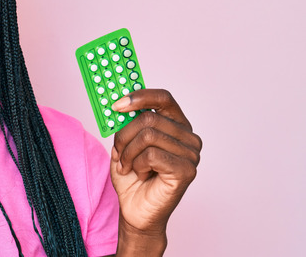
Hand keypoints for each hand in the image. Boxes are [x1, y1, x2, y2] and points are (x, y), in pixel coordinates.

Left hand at [110, 89, 201, 236]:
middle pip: (149, 117)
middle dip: (124, 135)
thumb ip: (126, 122)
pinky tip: (141, 174)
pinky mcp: (187, 170)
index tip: (116, 104)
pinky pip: (151, 155)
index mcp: (176, 125)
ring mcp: (191, 154)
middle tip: (117, 151)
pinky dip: (137, 164)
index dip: (139, 96)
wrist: (135, 210)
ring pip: (147, 135)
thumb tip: (118, 103)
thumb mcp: (124, 143)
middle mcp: (188, 137)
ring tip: (128, 166)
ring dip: (128, 153)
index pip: (163, 98)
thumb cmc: (132, 177)